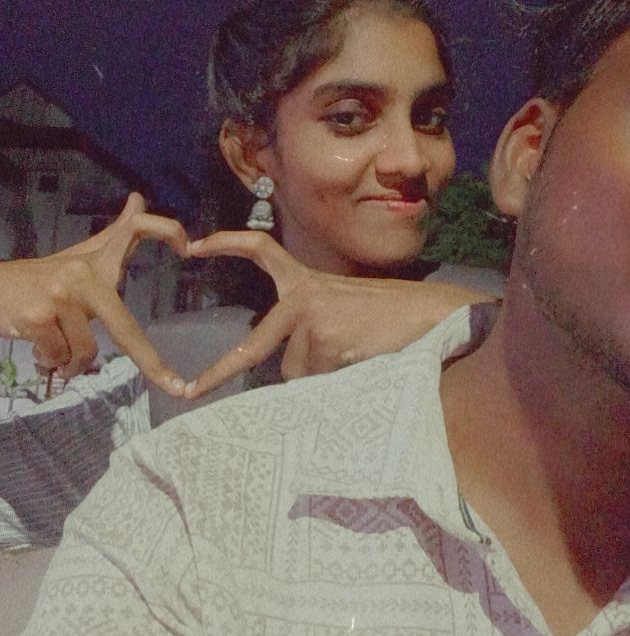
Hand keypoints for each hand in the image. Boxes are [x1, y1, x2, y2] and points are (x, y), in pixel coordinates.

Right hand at [0, 193, 189, 395]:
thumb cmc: (40, 279)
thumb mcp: (78, 256)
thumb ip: (113, 235)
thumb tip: (139, 198)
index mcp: (96, 261)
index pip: (135, 228)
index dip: (165, 230)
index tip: (189, 249)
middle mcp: (80, 272)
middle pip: (123, 327)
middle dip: (152, 363)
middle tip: (175, 388)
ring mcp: (58, 295)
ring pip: (85, 354)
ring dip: (72, 365)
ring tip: (58, 353)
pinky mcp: (36, 317)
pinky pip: (60, 358)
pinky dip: (53, 364)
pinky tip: (41, 351)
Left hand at [184, 230, 491, 399]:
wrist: (434, 315)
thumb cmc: (393, 318)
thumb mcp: (343, 314)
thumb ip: (310, 332)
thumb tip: (288, 376)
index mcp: (306, 282)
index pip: (261, 250)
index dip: (226, 244)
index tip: (193, 246)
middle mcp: (301, 296)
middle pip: (258, 348)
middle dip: (220, 373)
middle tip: (189, 391)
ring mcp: (311, 318)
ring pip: (295, 374)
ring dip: (318, 379)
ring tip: (356, 360)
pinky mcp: (324, 341)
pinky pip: (316, 382)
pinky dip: (334, 385)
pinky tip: (362, 366)